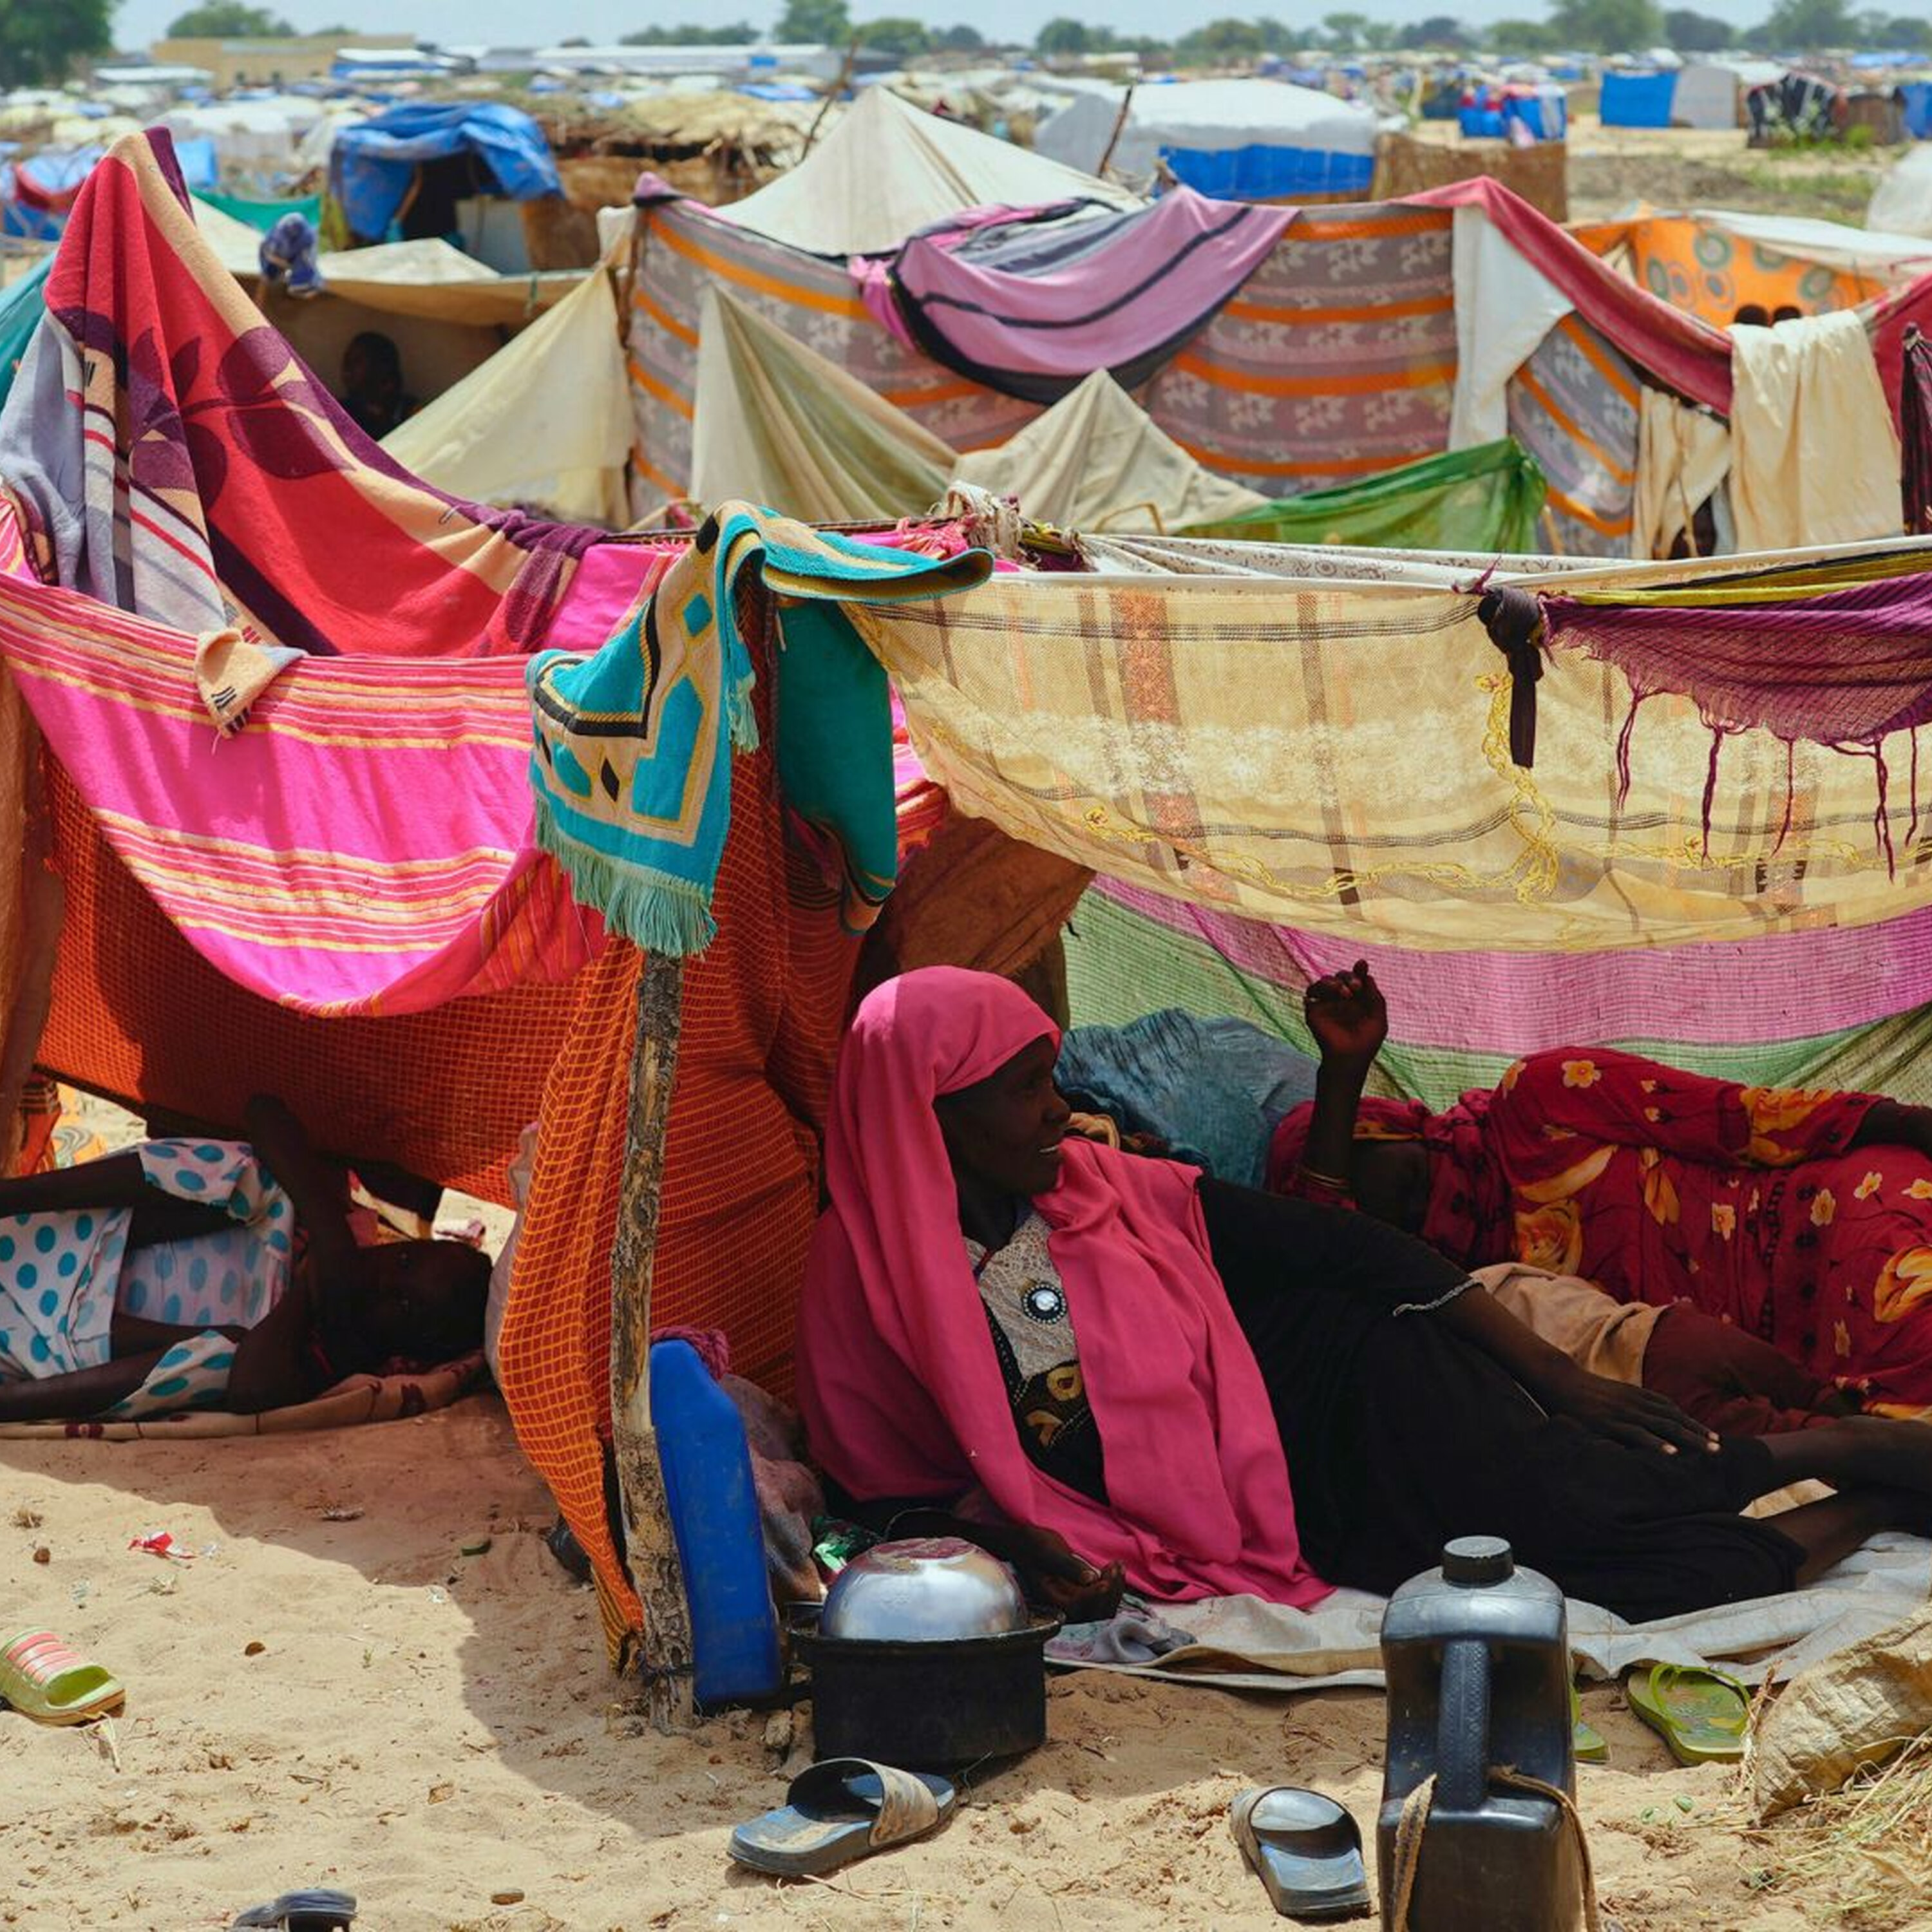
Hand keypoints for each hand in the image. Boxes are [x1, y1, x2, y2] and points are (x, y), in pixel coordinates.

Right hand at [999, 1523, 1125, 1621]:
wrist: (1027, 1544)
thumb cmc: (1034, 1545)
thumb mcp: (1048, 1551)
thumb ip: (1068, 1566)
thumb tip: (1091, 1579)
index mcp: (1050, 1600)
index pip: (1076, 1607)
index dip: (1093, 1595)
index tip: (1105, 1577)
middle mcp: (1063, 1608)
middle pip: (1094, 1614)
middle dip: (1110, 1591)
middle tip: (1114, 1566)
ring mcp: (1074, 1605)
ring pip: (1102, 1610)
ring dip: (1114, 1590)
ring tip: (1117, 1565)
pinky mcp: (1082, 1598)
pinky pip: (1103, 1601)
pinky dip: (1113, 1587)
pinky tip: (1116, 1566)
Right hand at [1304, 961, 1388, 1066]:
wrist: (1349, 1059)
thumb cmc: (1366, 1041)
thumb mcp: (1378, 1018)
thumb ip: (1375, 997)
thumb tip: (1368, 975)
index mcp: (1358, 999)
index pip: (1357, 978)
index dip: (1359, 970)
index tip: (1362, 964)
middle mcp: (1342, 999)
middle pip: (1341, 976)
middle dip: (1348, 977)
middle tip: (1355, 988)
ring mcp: (1327, 1004)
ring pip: (1325, 980)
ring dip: (1334, 982)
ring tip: (1344, 994)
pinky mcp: (1314, 1011)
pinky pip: (1311, 993)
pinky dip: (1317, 990)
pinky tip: (1328, 998)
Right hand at [1540, 1363, 1718, 1456]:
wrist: (1559, 1380)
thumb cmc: (1584, 1391)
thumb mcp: (1614, 1395)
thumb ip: (1632, 1405)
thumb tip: (1648, 1422)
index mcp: (1637, 1395)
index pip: (1672, 1410)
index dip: (1693, 1423)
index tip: (1713, 1437)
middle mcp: (1636, 1402)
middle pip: (1674, 1418)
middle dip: (1698, 1433)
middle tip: (1719, 1448)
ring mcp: (1624, 1412)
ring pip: (1663, 1426)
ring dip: (1688, 1438)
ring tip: (1708, 1451)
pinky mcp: (1609, 1423)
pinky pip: (1637, 1434)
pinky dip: (1656, 1443)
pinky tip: (1671, 1453)